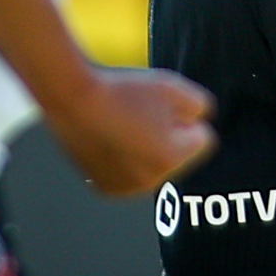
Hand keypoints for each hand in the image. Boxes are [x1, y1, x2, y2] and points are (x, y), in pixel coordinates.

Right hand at [48, 67, 216, 196]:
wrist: (72, 99)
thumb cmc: (122, 90)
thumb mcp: (171, 86)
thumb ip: (199, 106)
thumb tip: (201, 122)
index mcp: (171, 158)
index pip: (203, 139)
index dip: (187, 117)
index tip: (163, 106)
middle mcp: (151, 182)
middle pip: (178, 155)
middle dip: (169, 137)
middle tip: (141, 113)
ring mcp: (126, 189)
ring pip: (154, 166)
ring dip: (148, 149)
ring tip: (124, 123)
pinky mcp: (105, 189)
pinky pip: (131, 175)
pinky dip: (126, 160)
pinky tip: (111, 137)